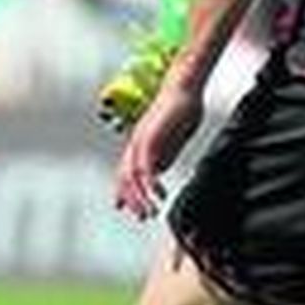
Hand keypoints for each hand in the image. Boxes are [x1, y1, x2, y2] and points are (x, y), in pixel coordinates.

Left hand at [113, 83, 203, 221]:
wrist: (183, 88)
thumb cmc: (181, 109)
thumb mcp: (171, 137)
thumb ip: (163, 153)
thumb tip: (157, 170)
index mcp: (140, 141)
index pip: (125, 169)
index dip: (122, 189)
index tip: (122, 206)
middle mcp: (136, 141)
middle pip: (125, 175)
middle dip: (130, 198)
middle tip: (140, 216)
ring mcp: (141, 140)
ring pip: (132, 175)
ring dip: (140, 197)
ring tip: (150, 212)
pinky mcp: (150, 138)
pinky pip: (145, 166)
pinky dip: (150, 184)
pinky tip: (160, 195)